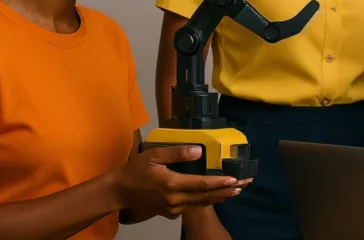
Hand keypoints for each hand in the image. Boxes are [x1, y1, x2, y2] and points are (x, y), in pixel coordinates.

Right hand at [114, 145, 247, 219]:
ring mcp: (173, 208)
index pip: (201, 184)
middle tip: (243, 185)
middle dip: (226, 191)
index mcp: (172, 184)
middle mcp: (175, 199)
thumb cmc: (136, 170)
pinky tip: (215, 196)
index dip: (219, 182)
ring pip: (201, 203)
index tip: (234, 179)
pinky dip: (205, 201)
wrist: (120, 191)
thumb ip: (177, 152)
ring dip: (219, 197)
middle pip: (206, 197)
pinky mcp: (171, 213)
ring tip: (234, 191)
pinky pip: (192, 206)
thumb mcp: (154, 155)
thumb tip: (198, 151)